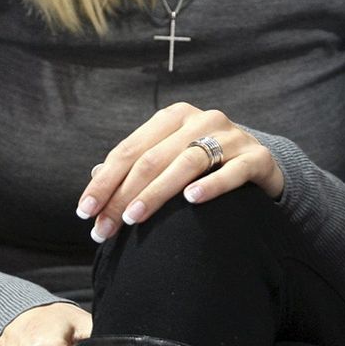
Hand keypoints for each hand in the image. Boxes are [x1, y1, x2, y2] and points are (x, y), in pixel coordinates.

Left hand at [75, 102, 285, 242]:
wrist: (260, 163)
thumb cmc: (205, 163)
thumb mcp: (170, 157)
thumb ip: (137, 164)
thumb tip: (95, 176)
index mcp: (173, 117)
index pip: (130, 149)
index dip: (104, 180)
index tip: (84, 211)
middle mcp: (201, 120)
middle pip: (152, 158)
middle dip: (123, 195)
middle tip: (104, 228)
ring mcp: (231, 136)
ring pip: (187, 162)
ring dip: (156, 192)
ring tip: (134, 217)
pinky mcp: (256, 157)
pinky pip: (232, 171)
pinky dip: (211, 185)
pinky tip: (191, 200)